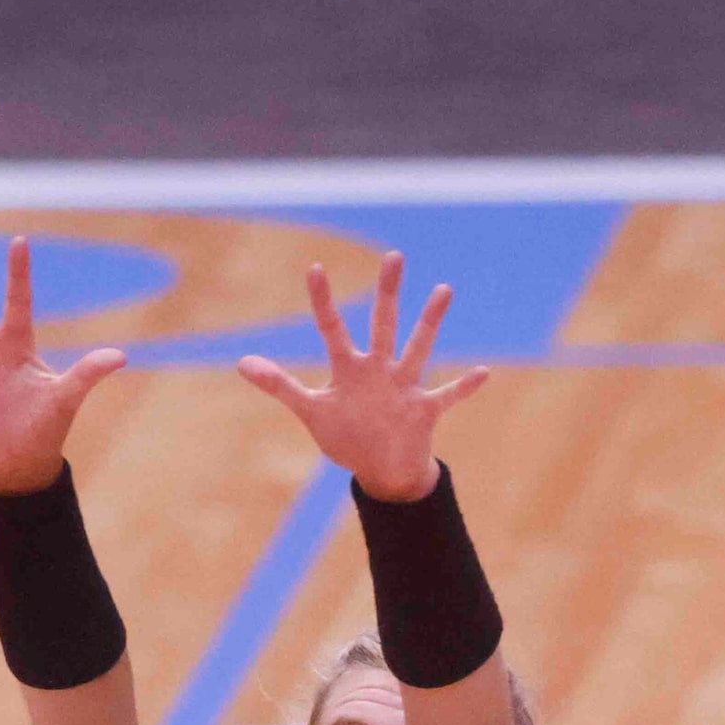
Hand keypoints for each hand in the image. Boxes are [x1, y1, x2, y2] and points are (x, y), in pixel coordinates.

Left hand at [239, 252, 488, 501]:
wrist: (383, 469)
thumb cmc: (348, 435)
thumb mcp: (311, 410)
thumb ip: (279, 385)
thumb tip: (241, 362)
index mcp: (349, 370)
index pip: (331, 329)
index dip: (321, 302)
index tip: (315, 268)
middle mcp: (378, 371)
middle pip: (382, 324)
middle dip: (386, 293)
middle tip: (393, 255)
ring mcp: (403, 387)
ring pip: (418, 348)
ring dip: (430, 322)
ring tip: (443, 288)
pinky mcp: (424, 410)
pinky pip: (447, 395)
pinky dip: (464, 386)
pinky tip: (483, 371)